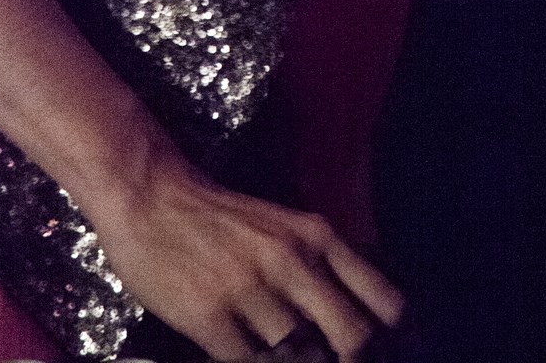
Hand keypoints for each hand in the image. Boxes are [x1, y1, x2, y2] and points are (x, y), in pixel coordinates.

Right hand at [87, 157, 403, 361]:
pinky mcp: (209, 318)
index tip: (385, 354)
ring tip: (289, 355)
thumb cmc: (223, 220)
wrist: (155, 198)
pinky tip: (250, 357)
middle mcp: (293, 262)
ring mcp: (252, 291)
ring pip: (302, 358)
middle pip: (352, 337)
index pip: (382, 299)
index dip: (391, 338)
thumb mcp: (287, 228)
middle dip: (351, 360)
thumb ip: (323, 266)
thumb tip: (356, 319)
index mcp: (318, 238)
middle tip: (333, 360)